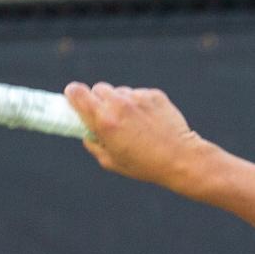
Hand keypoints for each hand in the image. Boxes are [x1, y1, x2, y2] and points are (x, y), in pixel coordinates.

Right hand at [61, 81, 210, 188]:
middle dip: (98, 100)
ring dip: (120, 102)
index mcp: (104, 120)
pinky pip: (138, 94)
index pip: (77, 92)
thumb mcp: (110, 162)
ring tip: (133, 123)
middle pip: (98, 88)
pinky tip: (149, 121)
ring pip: (119, 91)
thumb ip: (92, 144)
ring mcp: (138, 98)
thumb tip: (86, 132)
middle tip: (106, 116)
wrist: (180, 158)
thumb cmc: (144, 165)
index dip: (73, 94)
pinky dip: (139, 104)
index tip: (74, 98)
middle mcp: (119, 105)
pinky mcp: (154, 95)